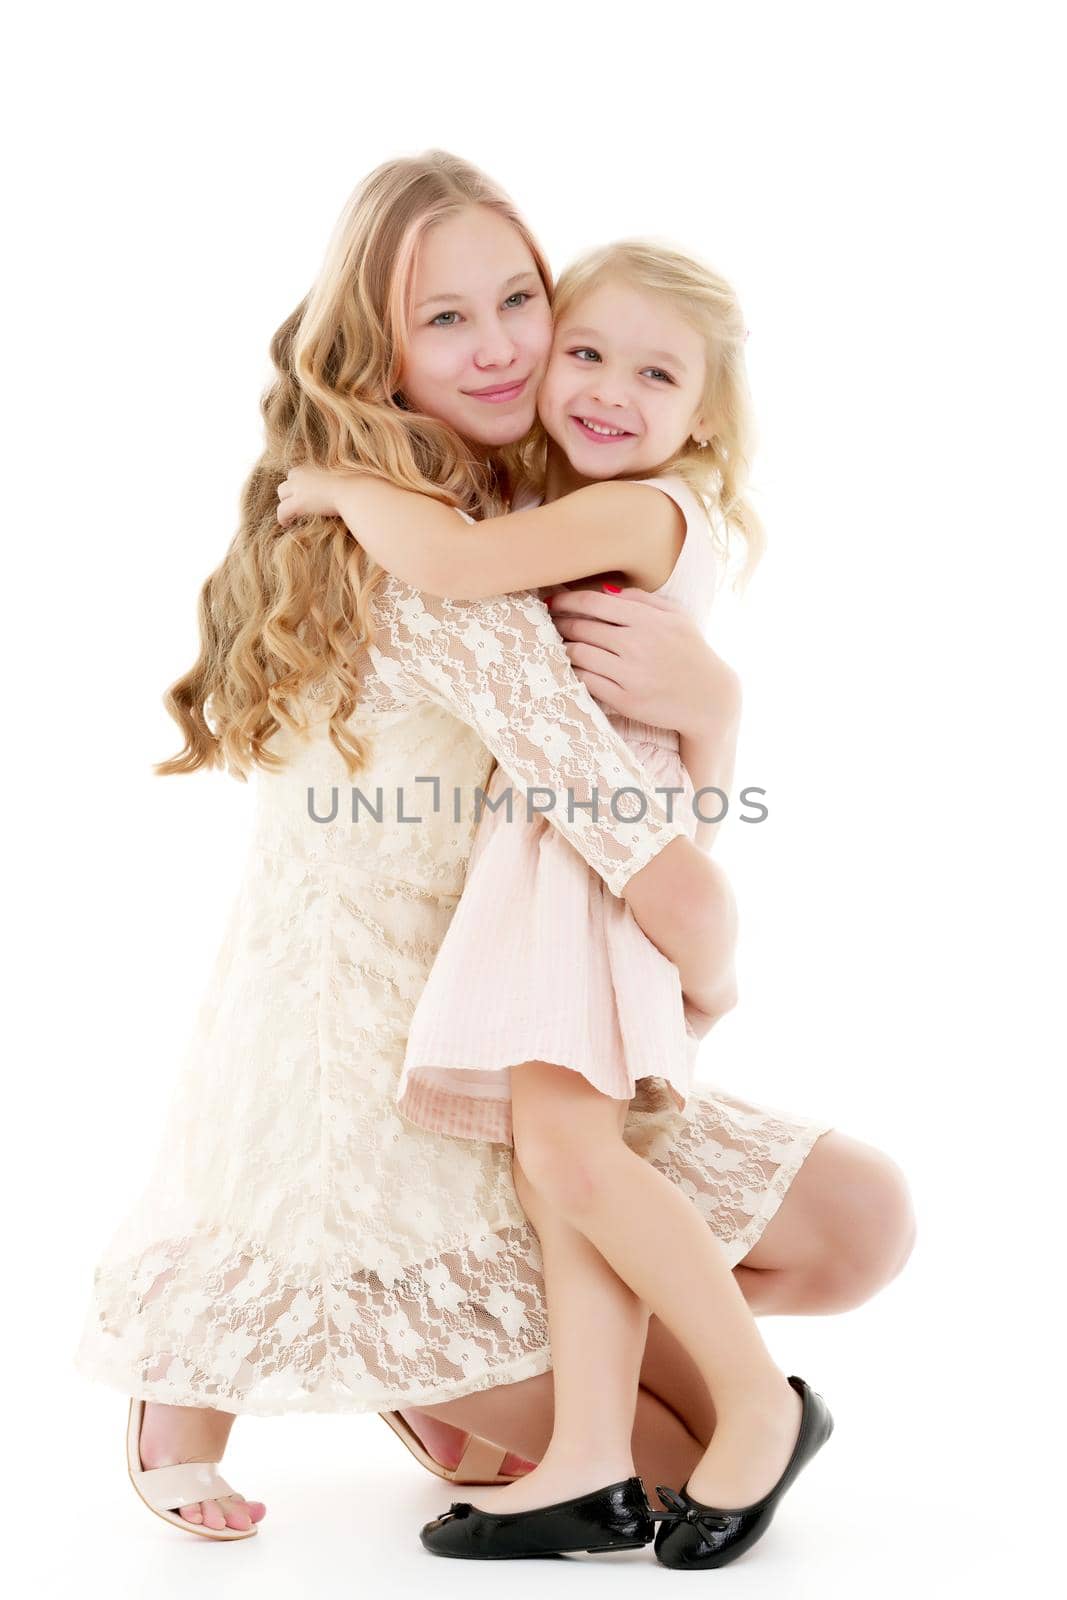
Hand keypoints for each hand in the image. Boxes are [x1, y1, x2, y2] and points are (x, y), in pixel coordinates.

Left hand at [276, 465, 349, 525]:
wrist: (354, 493)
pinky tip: (286, 524)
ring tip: (289, 516)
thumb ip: (336, 480)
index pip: (295, 475)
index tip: (302, 496)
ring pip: (281, 495)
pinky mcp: (299, 502)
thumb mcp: (343, 478)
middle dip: (289, 495)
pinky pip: (282, 510)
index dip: (297, 486)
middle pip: (286, 483)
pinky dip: (282, 518)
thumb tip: (346, 484)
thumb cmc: (356, 488)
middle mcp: (303, 475)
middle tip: (294, 506)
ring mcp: (299, 488)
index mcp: (312, 468)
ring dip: (285, 504)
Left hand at [547, 586, 740, 738]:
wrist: (710, 698)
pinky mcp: (625, 700)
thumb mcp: (676, 616)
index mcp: (647, 620)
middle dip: (560, 624)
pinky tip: (570, 667)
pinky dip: (573, 672)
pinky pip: (586, 681)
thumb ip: (642, 599)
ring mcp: (630, 674)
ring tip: (557, 645)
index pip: (594, 603)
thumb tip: (604, 590)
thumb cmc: (690, 652)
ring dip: (562, 648)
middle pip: (581, 628)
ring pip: (578, 654)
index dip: (567, 600)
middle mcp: (636, 644)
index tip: (553, 602)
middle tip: (550, 624)